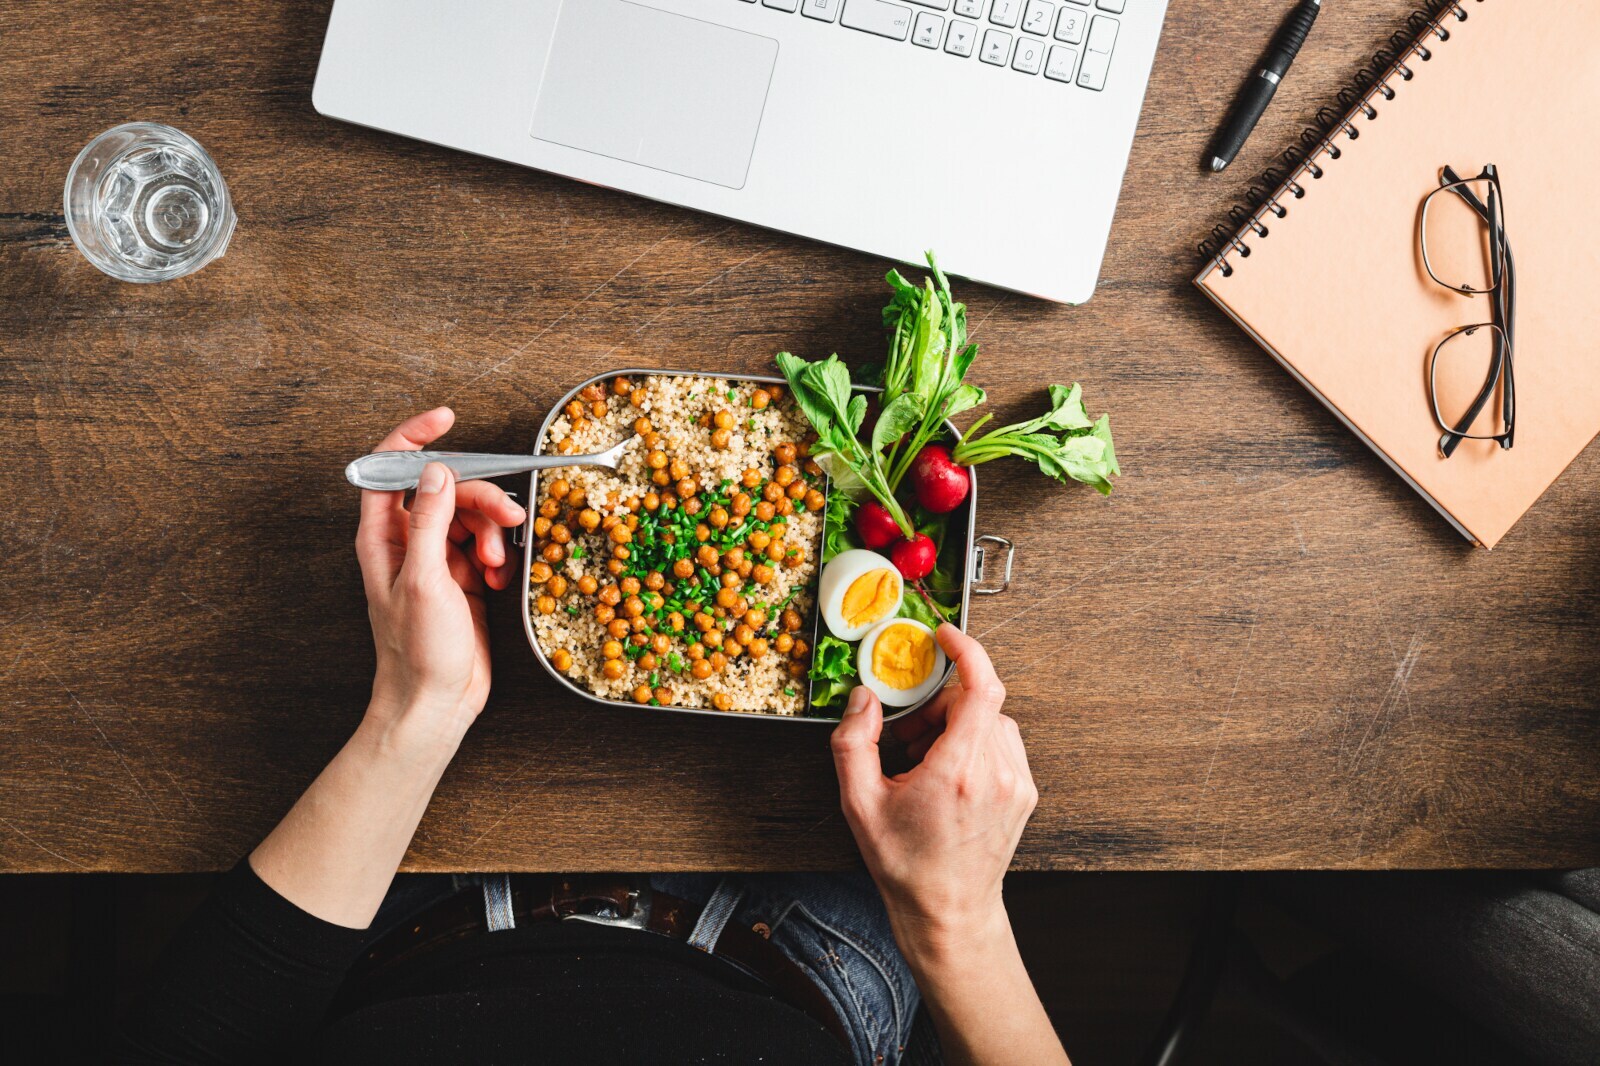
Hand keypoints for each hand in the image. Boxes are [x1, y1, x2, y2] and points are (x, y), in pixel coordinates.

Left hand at [355, 408, 526, 747]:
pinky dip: (498, 557)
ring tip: (497, 563)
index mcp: (383, 537)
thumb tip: (435, 472)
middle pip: (446, 490)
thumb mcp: (424, 581)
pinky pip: (485, 546)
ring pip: (470, 518)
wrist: (436, 703)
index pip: (390, 468)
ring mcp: (435, 560)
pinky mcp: (461, 579)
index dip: (414, 437)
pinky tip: (499, 579)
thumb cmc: (418, 653)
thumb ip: (428, 522)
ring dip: (492, 534)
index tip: (447, 418)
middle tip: (507, 520)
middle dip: (480, 500)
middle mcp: (406, 543)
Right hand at [831, 624, 1037, 951]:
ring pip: (991, 721)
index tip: (945, 636)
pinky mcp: (1024, 793)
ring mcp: (1017, 784)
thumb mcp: (859, 803)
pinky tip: (946, 772)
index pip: (982, 688)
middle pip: (977, 703)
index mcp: (959, 771)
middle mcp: (997, 773)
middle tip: (906, 734)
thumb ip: (854, 743)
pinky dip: (974, 742)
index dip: (967, 651)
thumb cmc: (905, 864)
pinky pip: (1002, 743)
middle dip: (939, 704)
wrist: (948, 913)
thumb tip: (864, 699)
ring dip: (956, 724)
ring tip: (923, 759)